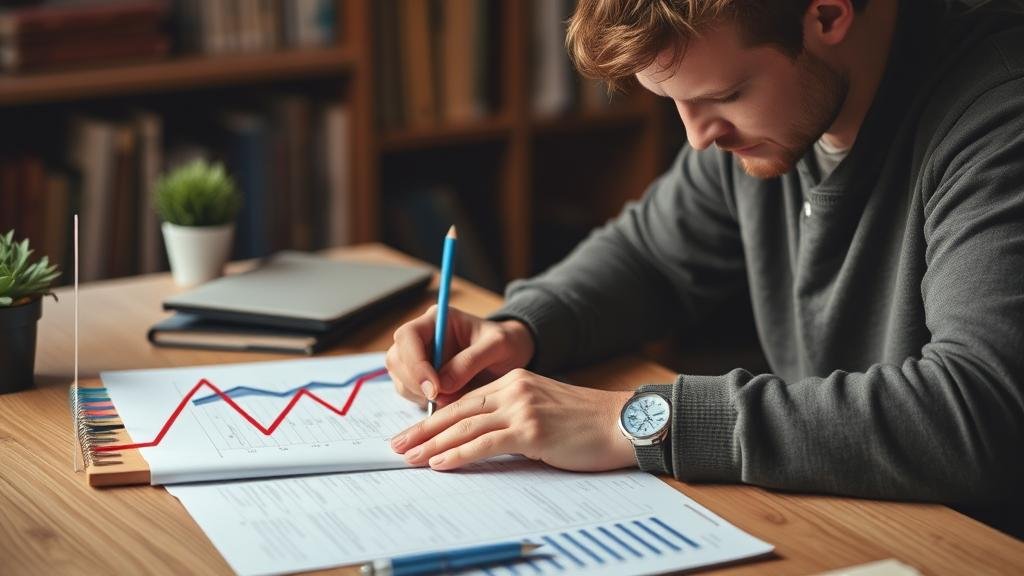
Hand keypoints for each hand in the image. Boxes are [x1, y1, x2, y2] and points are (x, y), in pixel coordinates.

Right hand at [385, 306, 535, 407]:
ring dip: (418, 395)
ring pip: (400, 378)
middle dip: (414, 382)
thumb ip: (471, 360)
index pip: (408, 336)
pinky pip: (410, 393)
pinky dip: (423, 403)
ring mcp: (419, 358)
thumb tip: (443, 385)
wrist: (511, 355)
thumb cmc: (506, 344)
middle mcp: (422, 337)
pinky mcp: (421, 379)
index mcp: (437, 320)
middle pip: (396, 358)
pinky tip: (447, 402)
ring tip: (449, 399)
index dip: (415, 363)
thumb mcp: (498, 345)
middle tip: (439, 399)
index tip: (434, 388)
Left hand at [389, 368, 636, 471]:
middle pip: (457, 411)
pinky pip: (484, 443)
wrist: (621, 423)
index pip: (464, 401)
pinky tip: (439, 462)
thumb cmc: (586, 423)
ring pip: (465, 426)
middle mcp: (514, 389)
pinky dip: (458, 454)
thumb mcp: (544, 410)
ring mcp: (522, 408)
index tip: (412, 433)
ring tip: (409, 457)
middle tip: (397, 445)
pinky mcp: (531, 430)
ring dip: (431, 444)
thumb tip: (484, 438)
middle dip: (422, 429)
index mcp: (515, 381)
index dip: (434, 418)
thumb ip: (514, 416)